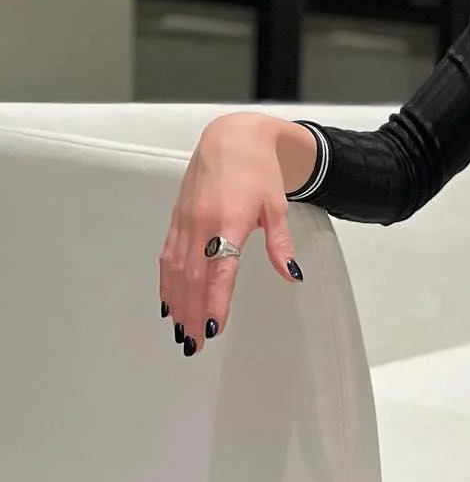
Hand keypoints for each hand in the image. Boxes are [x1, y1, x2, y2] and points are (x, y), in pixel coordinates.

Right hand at [157, 113, 311, 356]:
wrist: (232, 137)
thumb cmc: (257, 169)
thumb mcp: (277, 206)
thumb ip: (280, 244)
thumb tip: (291, 274)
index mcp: (228, 220)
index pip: (220, 270)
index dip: (215, 301)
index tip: (214, 327)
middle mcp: (201, 223)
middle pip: (193, 278)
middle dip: (193, 314)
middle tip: (195, 344)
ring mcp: (185, 222)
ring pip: (176, 270)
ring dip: (178, 304)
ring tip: (181, 332)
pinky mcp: (177, 219)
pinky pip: (167, 256)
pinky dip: (167, 282)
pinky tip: (169, 303)